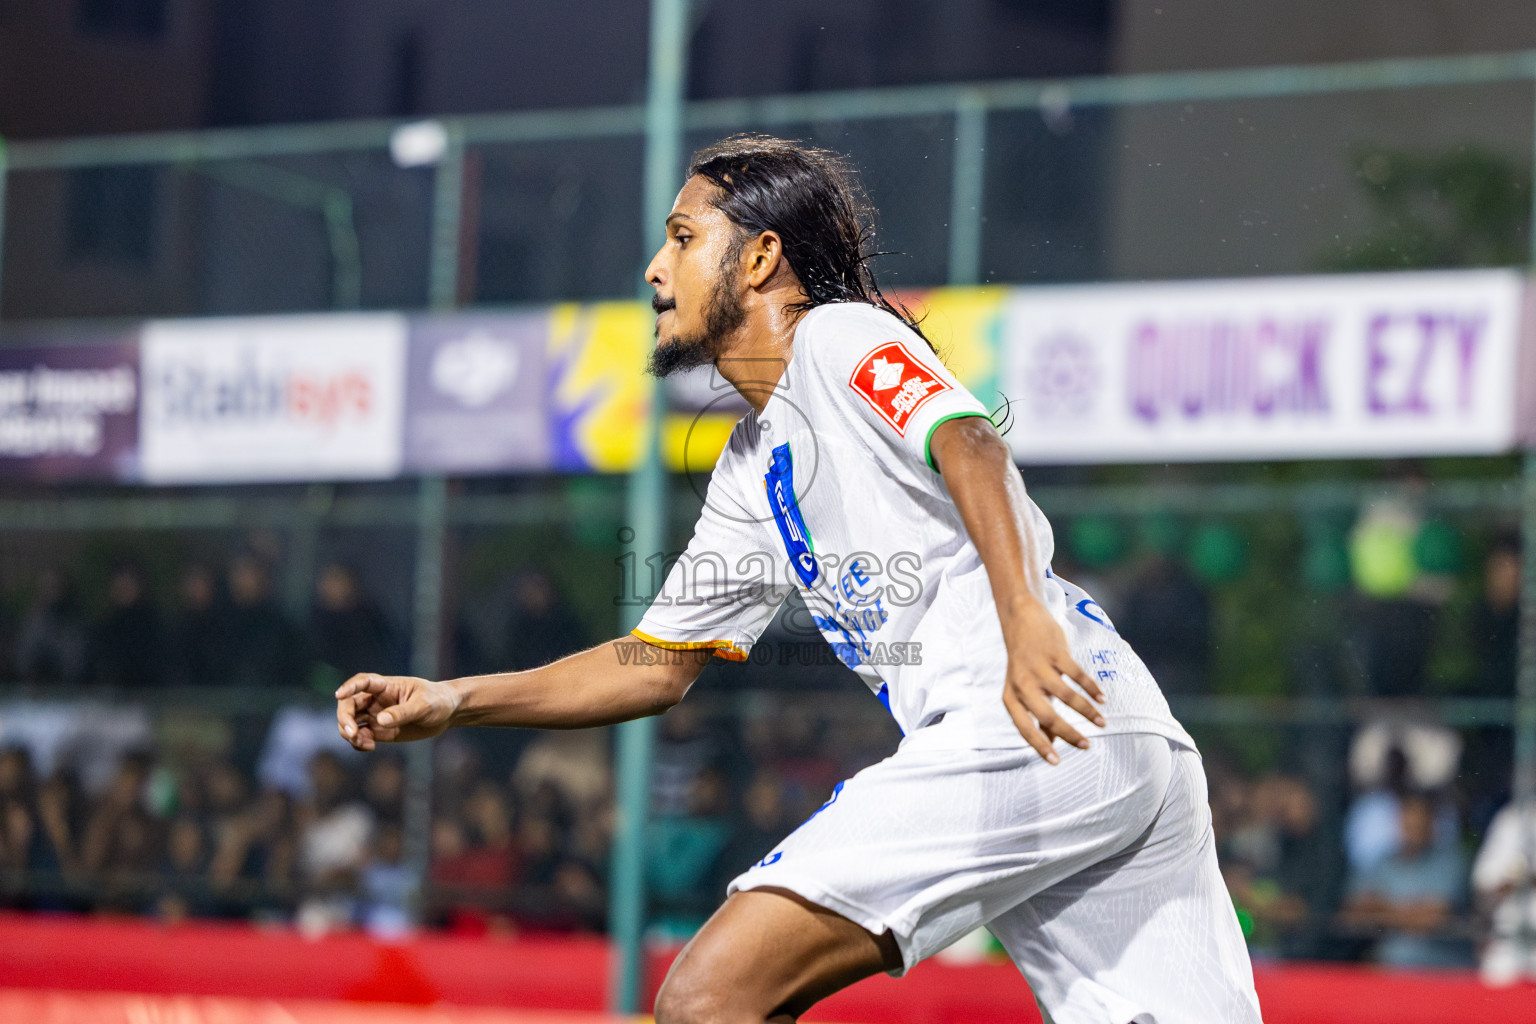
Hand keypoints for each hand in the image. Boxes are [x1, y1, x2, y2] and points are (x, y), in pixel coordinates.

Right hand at [336, 673, 459, 750]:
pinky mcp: (378, 730)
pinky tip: (369, 747)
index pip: (363, 682)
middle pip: (349, 704)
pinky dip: (358, 742)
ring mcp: (375, 715)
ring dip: (349, 733)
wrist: (447, 713)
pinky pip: (360, 736)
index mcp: (386, 686)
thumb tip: (379, 720)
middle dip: (344, 718)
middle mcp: (376, 699)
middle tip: (352, 733)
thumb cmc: (438, 701)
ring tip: (366, 743)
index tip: (339, 695)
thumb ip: (403, 712)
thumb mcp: (424, 705)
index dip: (349, 687)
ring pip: (350, 722)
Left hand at [1000, 599, 1105, 763]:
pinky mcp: (1054, 652)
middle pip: (1047, 716)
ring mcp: (1038, 666)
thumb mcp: (1022, 688)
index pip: (1024, 727)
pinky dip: (1091, 689)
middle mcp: (1022, 683)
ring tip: (1102, 723)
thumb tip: (1049, 744)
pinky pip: (1077, 675)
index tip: (1056, 762)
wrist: (1020, 618)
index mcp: (1011, 696)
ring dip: (1087, 712)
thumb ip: (1034, 714)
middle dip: (1069, 734)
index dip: (1040, 746)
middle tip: (1086, 745)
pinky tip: (1102, 699)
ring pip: (1066, 696)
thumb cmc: (1024, 661)